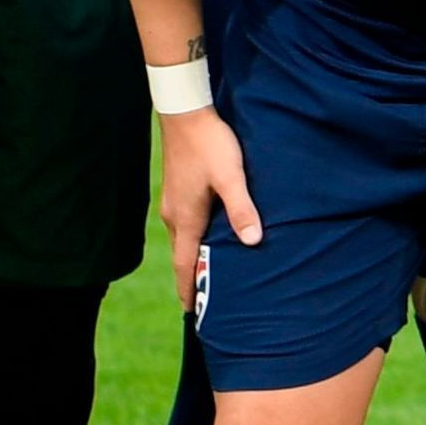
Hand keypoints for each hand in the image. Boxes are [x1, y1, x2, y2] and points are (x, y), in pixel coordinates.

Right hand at [160, 111, 261, 317]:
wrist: (186, 112)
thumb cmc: (210, 144)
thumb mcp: (231, 177)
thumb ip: (242, 209)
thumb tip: (252, 242)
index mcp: (185, 219)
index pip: (185, 264)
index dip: (188, 289)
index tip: (192, 312)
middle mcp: (174, 215)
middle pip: (182, 256)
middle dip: (192, 278)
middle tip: (205, 302)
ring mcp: (173, 202)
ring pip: (184, 239)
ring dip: (194, 258)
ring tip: (208, 275)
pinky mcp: (178, 190)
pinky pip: (185, 224)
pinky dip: (195, 239)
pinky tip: (209, 237)